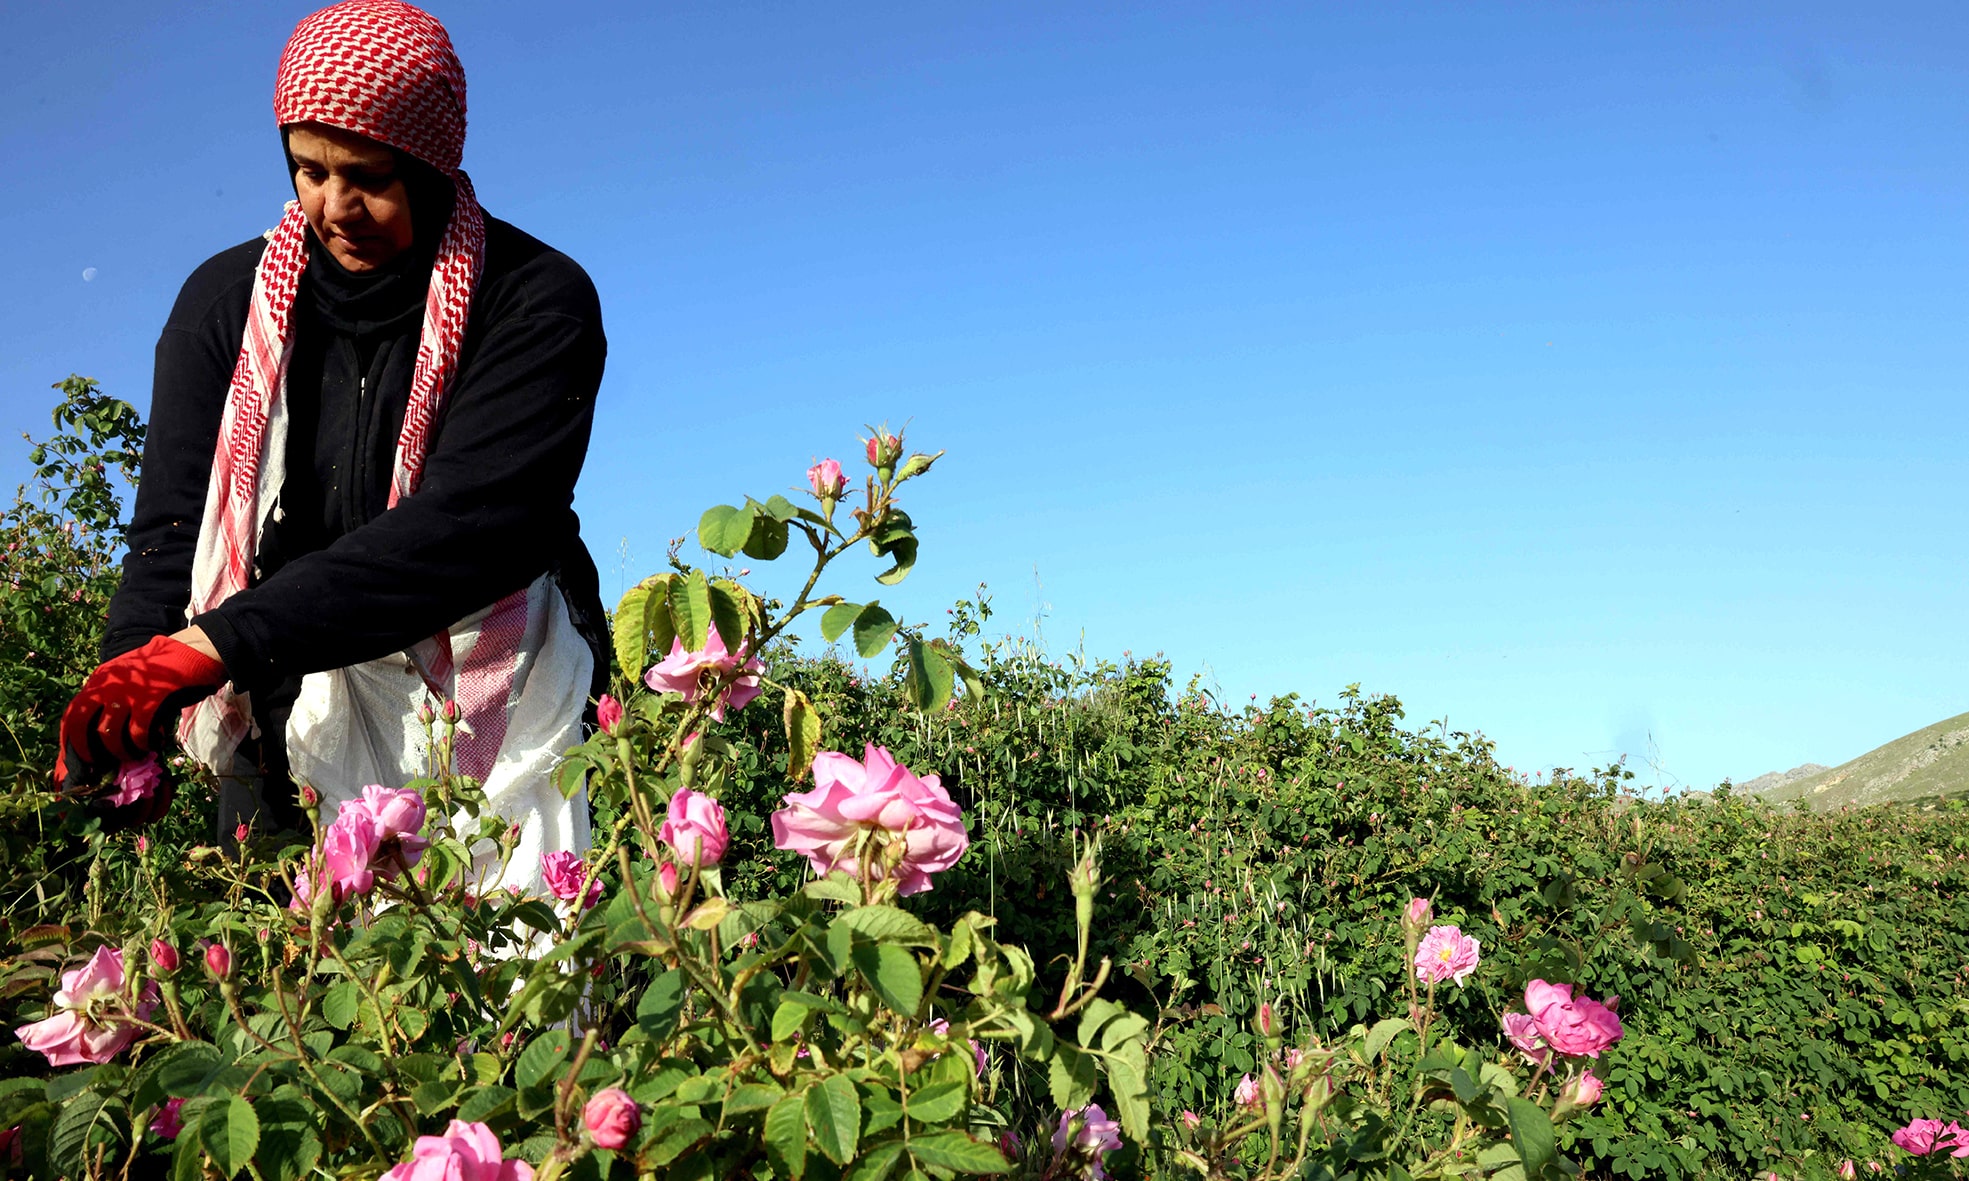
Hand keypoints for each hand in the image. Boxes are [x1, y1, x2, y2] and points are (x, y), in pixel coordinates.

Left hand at [55, 633, 227, 792]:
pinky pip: (137, 732)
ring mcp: (127, 692)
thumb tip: (104, 730)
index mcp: (100, 678)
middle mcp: (107, 684)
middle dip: (85, 749)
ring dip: (118, 751)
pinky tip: (151, 745)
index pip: (73, 712)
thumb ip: (114, 695)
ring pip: (108, 733)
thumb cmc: (165, 666)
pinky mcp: (149, 700)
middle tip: (97, 764)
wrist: (194, 650)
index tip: (76, 756)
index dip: (70, 738)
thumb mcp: (130, 676)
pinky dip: (142, 744)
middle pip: (80, 724)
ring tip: (131, 756)